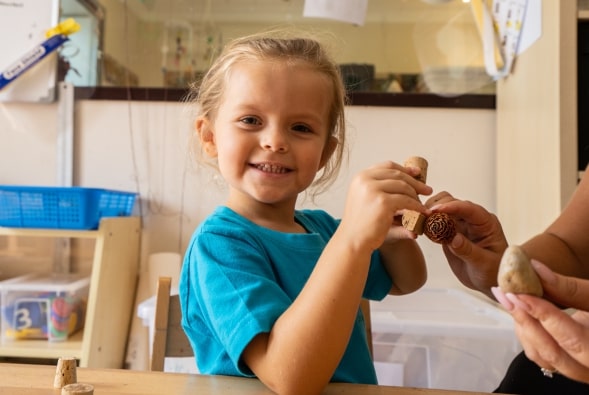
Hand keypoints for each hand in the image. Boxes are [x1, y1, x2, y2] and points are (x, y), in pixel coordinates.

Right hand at [339, 161, 431, 251]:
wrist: (353, 241)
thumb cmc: (361, 224)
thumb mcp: (367, 199)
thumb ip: (381, 187)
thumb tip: (407, 174)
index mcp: (360, 177)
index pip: (387, 166)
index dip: (404, 169)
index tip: (417, 173)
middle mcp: (365, 180)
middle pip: (397, 174)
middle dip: (415, 182)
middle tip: (427, 190)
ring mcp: (373, 190)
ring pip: (403, 187)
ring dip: (416, 196)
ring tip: (422, 205)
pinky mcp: (382, 202)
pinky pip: (406, 200)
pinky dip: (416, 206)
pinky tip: (421, 212)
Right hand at [424, 192, 507, 296]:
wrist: (487, 281)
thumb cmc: (492, 272)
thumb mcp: (483, 263)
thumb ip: (468, 250)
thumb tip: (454, 239)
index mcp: (486, 223)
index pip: (468, 209)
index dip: (452, 206)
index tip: (436, 210)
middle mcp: (472, 220)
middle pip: (453, 202)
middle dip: (437, 207)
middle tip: (422, 216)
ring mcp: (460, 224)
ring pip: (442, 208)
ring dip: (430, 212)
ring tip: (419, 221)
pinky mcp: (449, 232)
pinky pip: (436, 221)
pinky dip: (427, 222)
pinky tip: (420, 228)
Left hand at [492, 261, 588, 383]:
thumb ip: (572, 288)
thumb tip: (536, 269)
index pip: (574, 341)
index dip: (545, 317)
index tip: (522, 294)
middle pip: (553, 353)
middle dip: (527, 322)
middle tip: (508, 295)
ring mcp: (579, 369)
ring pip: (544, 357)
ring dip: (524, 328)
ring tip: (511, 299)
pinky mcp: (568, 363)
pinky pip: (542, 355)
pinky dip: (528, 333)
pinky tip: (520, 311)